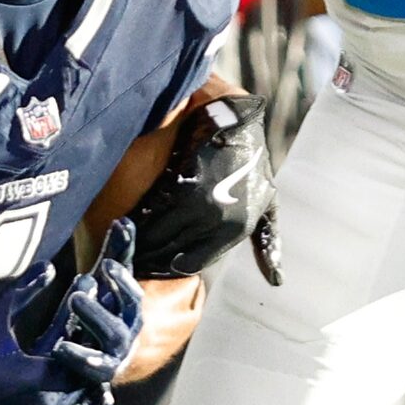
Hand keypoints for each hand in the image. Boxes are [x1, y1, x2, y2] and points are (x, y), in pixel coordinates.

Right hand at [0, 221, 143, 404]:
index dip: (84, 308)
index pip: (77, 337)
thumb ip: (22, 294)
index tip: (87, 285)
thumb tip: (49, 265)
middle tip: (100, 310)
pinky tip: (98, 388)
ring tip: (98, 344)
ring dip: (97, 368)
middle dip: (94, 334)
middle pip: (91, 364)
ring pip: (93, 392)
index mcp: (38, 374)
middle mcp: (51, 402)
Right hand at [131, 95, 281, 285]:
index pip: (194, 262)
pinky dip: (142, 221)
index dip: (172, 264)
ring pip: (163, 237)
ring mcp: (203, 208)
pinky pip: (158, 215)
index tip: (154, 264)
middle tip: (134, 259)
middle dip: (152, 257)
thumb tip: (276, 281)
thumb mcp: (267, 206)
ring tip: (128, 246)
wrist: (235, 123)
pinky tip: (131, 223)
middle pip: (175, 253)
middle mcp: (221, 225)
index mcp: (238, 231)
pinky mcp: (185, 189)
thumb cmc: (251, 163)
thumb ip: (268, 244)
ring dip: (143, 243)